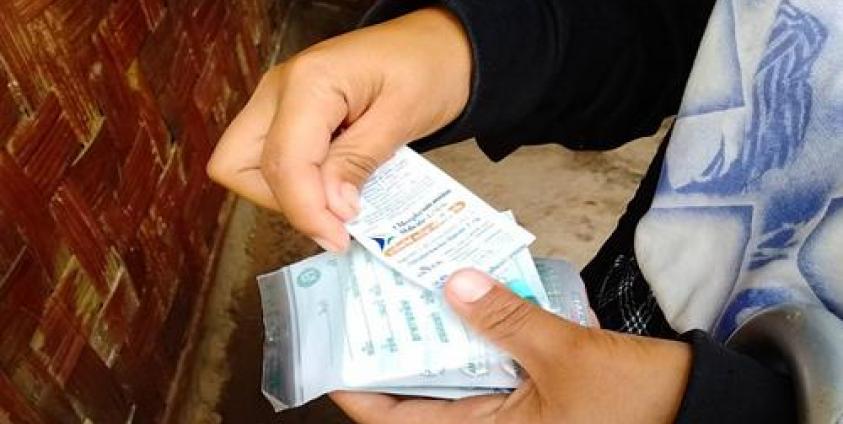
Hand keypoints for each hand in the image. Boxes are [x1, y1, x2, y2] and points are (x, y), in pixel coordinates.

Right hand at [206, 7, 471, 251]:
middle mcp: (278, 89)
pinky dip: (296, 183)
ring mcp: (276, 100)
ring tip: (338, 201)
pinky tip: (334, 186)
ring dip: (286, 195)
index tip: (339, 238)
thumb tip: (333, 210)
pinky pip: (269, 159)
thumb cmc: (426, 67)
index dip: (307, 211)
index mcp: (309, 82)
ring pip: (244, 166)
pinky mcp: (285, 114)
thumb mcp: (402, 117)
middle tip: (336, 218)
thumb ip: (359, 161)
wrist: (434, 43)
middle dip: (285, 202)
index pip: (284, 163)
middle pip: (238, 166)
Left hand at [331, 269, 691, 423]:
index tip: (336, 351)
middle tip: (378, 303)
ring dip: (441, 340)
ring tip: (418, 293)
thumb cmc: (634, 400)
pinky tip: (475, 302)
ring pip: (459, 380)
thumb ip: (506, 317)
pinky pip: (493, 374)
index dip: (361, 391)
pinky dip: (481, 341)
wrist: (698, 411)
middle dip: (399, 352)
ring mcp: (515, 418)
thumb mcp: (565, 354)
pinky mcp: (536, 403)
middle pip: (424, 397)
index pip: (400, 420)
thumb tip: (451, 282)